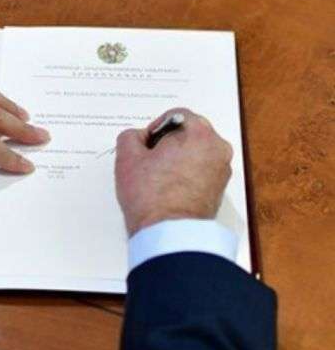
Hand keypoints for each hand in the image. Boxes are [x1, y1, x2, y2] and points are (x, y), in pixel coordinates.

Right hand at [115, 108, 232, 235]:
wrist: (168, 233)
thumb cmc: (151, 197)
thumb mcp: (127, 158)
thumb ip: (130, 137)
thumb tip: (137, 138)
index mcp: (199, 133)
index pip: (176, 115)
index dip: (155, 128)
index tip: (145, 146)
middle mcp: (217, 148)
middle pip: (189, 134)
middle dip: (168, 143)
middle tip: (149, 161)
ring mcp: (221, 170)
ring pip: (196, 153)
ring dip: (177, 160)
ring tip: (157, 178)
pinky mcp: (219, 190)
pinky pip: (201, 172)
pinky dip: (186, 175)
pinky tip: (168, 189)